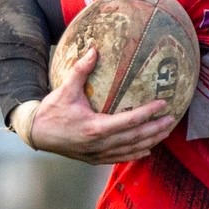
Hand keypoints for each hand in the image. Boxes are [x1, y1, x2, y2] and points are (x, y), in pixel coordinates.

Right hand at [25, 48, 178, 164]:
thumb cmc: (52, 110)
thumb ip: (81, 69)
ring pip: (131, 150)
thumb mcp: (65, 89)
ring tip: (164, 132)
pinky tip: (147, 149)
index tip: (164, 104)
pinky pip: (120, 157)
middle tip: (172, 119)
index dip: (149, 113)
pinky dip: (135, 153)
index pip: (130, 121)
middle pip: (136, 138)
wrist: (36, 133)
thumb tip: (94, 49)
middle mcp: (100, 144)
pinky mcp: (95, 159)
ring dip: (150, 141)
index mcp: (95, 128)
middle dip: (156, 129)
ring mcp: (98, 154)